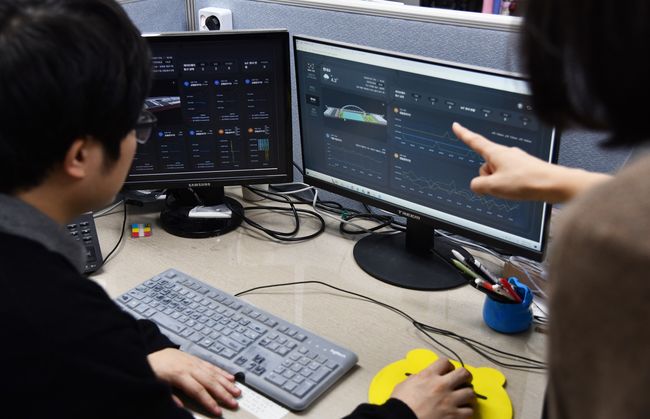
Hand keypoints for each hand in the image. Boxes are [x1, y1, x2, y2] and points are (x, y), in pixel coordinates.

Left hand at [147, 348, 240, 416]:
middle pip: (210, 382)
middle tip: (234, 403)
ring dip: (226, 383)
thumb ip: (170, 396)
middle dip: (223, 394)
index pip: (198, 391)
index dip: (209, 401)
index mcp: (179, 375)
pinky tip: (231, 377)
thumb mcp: (155, 384)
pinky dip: (222, 372)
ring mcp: (194, 362)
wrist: (150, 352)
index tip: (218, 411)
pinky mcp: (195, 358)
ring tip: (237, 392)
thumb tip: (181, 408)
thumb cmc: (152, 370)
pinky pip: (211, 365)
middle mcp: (190, 367)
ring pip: (214, 373)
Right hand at [390, 358, 474, 418]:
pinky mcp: (454, 416)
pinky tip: (461, 412)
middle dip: (465, 377)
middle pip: (463, 373)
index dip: (448, 366)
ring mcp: (449, 401)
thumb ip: (418, 378)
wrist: (401, 418)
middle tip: (463, 381)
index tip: (448, 371)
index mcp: (428, 375)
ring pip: (471, 393)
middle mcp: (441, 385)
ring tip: (463, 398)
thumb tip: (422, 379)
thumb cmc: (400, 404)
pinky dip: (466, 411)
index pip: (445, 362)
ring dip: (467, 395)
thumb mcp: (405, 384)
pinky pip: (469, 411)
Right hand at [452, 123, 610, 202]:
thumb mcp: (494, 186)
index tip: (457, 126)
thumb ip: (477, 185)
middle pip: (485, 165)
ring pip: (497, 172)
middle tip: (497, 186)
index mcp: (496, 153)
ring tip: (512, 189)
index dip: (464, 134)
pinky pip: (508, 176)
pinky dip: (509, 184)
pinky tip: (519, 189)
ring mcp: (516, 160)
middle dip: (486, 177)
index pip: (475, 141)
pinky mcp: (524, 168)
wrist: (553, 184)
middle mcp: (506, 153)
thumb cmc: (527, 181)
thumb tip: (476, 185)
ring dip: (499, 183)